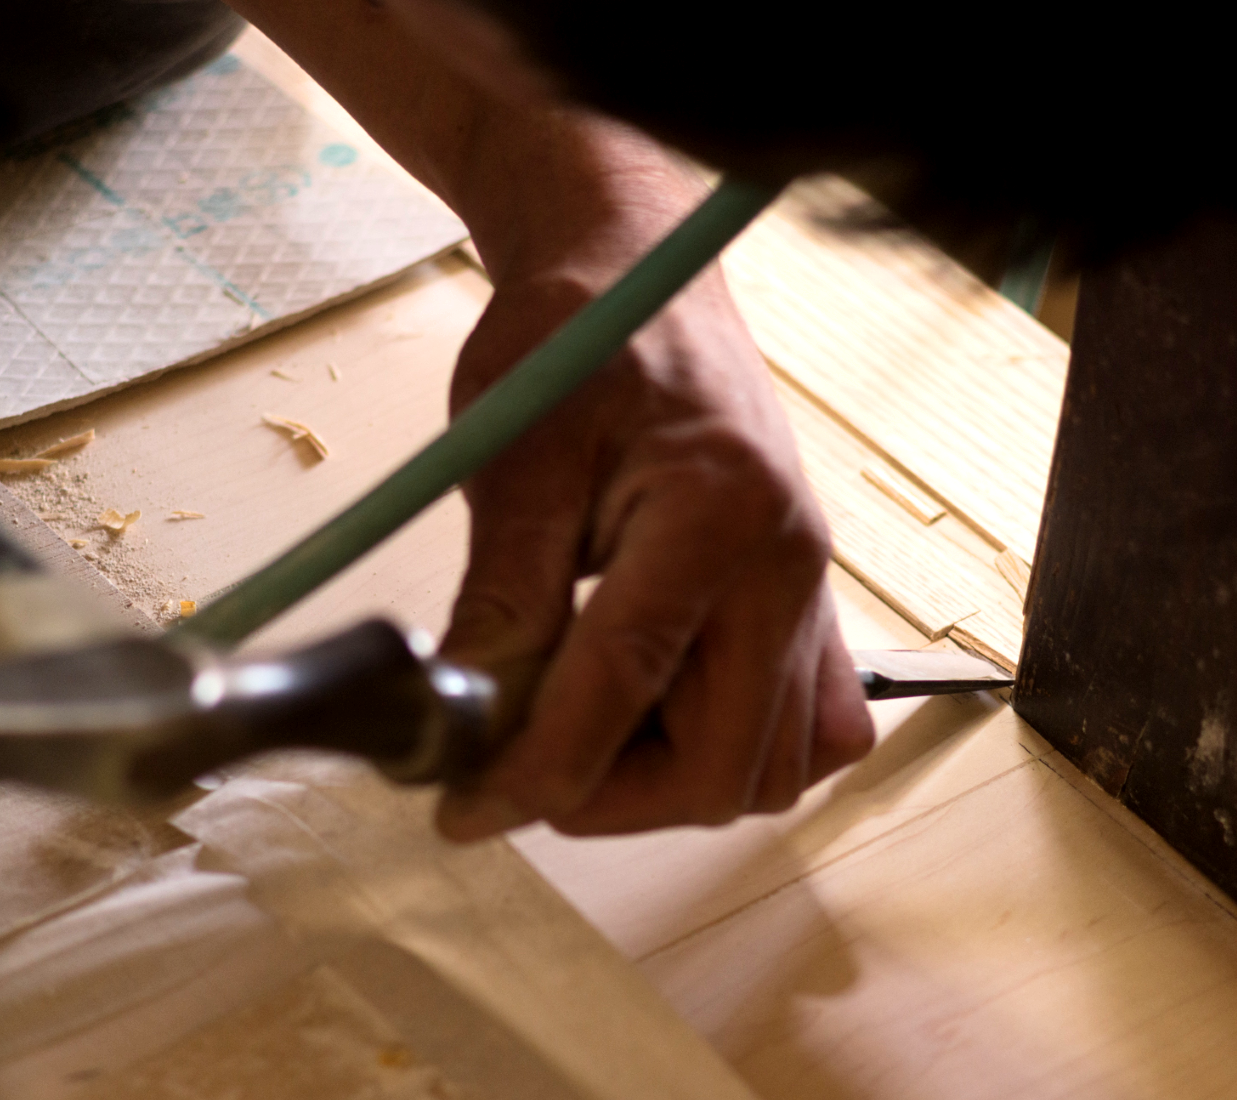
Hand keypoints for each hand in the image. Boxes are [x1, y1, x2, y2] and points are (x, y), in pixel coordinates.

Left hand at [436, 180, 874, 839]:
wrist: (644, 278)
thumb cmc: (579, 337)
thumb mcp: (515, 451)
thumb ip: (502, 590)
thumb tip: (467, 711)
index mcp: (716, 512)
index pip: (624, 684)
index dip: (536, 766)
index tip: (466, 810)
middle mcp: (788, 566)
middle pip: (725, 764)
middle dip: (610, 796)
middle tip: (519, 771)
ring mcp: (811, 590)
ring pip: (774, 768)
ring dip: (668, 783)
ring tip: (580, 733)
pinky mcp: (806, 603)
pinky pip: (806, 728)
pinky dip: (732, 752)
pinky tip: (657, 713)